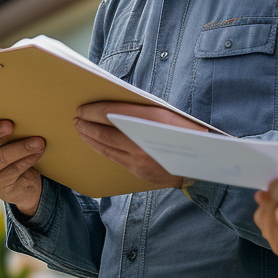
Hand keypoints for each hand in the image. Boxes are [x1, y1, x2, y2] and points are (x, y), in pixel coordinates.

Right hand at [0, 103, 45, 215]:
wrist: (19, 182)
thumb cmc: (9, 147)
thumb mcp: (2, 134)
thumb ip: (1, 120)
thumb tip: (20, 103)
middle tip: (10, 124)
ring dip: (20, 148)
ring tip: (38, 142)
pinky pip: (13, 170)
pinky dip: (28, 159)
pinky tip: (38, 151)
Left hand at [73, 102, 187, 188]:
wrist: (202, 162)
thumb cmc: (184, 132)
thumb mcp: (166, 114)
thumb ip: (140, 110)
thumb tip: (113, 107)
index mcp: (151, 120)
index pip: (112, 114)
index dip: (94, 111)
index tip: (82, 108)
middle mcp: (143, 140)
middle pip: (104, 132)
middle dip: (87, 125)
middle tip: (76, 118)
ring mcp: (139, 158)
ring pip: (106, 148)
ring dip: (90, 137)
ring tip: (80, 129)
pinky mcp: (138, 170)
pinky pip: (113, 158)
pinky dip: (101, 149)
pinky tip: (95, 143)